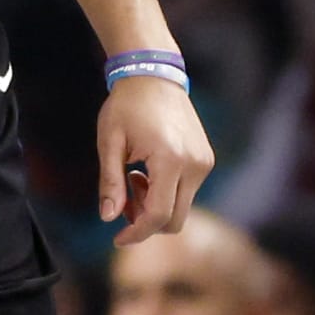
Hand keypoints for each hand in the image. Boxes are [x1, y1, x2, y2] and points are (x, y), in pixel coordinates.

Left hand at [97, 78, 214, 244]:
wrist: (153, 75)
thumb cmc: (126, 106)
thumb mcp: (110, 143)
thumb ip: (110, 183)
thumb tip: (108, 218)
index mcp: (170, 160)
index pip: (159, 215)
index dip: (137, 233)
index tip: (117, 239)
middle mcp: (194, 164)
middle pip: (174, 219)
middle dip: (146, 221)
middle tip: (123, 201)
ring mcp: (203, 162)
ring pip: (181, 207)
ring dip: (155, 206)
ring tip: (134, 178)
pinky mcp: (205, 159)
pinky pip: (187, 192)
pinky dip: (166, 193)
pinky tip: (147, 172)